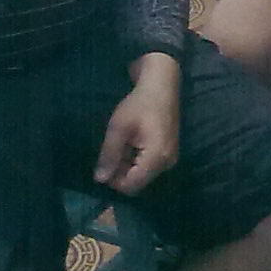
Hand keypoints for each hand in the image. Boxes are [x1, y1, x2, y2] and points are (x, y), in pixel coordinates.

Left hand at [94, 54, 180, 194]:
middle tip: (110, 151)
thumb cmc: (139, 103)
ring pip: (143, 174)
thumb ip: (109, 155)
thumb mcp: (119, 128)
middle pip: (138, 181)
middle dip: (121, 172)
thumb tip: (100, 180)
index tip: (103, 163)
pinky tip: (130, 142)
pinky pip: (149, 166)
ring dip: (128, 165)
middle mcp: (167, 163)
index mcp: (157, 158)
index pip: (131, 186)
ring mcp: (170, 158)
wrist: (161, 84)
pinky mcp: (169, 152)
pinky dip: (137, 159)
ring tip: (121, 144)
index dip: (113, 180)